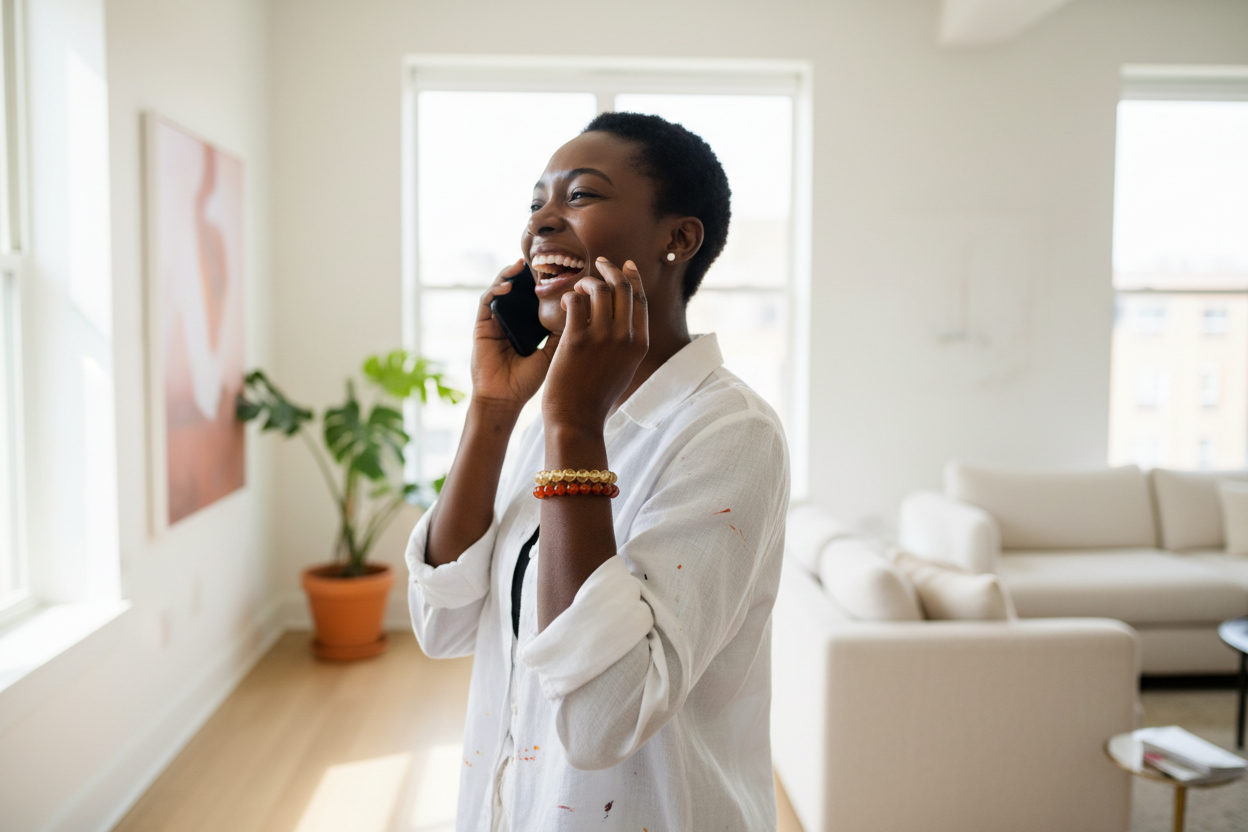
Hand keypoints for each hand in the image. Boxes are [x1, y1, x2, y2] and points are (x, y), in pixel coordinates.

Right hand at [470, 260, 559, 409]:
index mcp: (531, 326)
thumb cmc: (529, 381)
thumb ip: (565, 331)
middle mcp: (513, 321)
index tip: (561, 270)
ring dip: (509, 274)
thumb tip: (584, 308)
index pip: (538, 297)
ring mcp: (497, 322)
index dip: (546, 282)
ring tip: (522, 265)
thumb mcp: (554, 352)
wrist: (505, 399)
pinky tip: (508, 286)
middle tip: (540, 260)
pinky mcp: (482, 326)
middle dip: (528, 273)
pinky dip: (496, 290)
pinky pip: (486, 302)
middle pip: (520, 289)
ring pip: (501, 289)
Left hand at [543, 257, 648, 430]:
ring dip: (586, 283)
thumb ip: (627, 342)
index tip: (624, 265)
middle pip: (622, 288)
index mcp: (639, 344)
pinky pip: (575, 302)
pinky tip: (565, 304)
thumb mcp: (623, 368)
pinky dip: (569, 297)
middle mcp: (625, 337)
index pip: (640, 299)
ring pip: (598, 290)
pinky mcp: (577, 340)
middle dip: (610, 270)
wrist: (577, 419)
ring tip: (577, 288)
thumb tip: (625, 317)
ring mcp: (602, 338)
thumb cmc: (596, 396)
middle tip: (599, 263)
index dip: (632, 277)